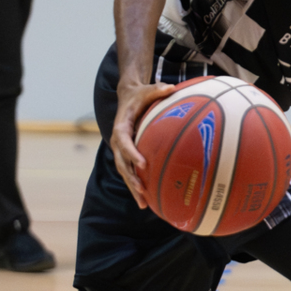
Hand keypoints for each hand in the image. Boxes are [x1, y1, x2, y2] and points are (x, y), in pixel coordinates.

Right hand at [110, 78, 180, 207]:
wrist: (127, 98)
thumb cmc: (139, 95)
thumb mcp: (147, 90)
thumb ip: (158, 89)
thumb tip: (172, 87)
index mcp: (121, 126)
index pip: (124, 142)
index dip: (132, 153)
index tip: (142, 164)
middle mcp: (118, 140)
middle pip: (121, 163)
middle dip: (130, 178)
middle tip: (142, 191)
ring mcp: (121, 149)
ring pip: (124, 171)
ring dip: (132, 187)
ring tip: (143, 203)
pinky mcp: (127, 154)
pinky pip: (130, 171)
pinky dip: (136, 184)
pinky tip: (146, 199)